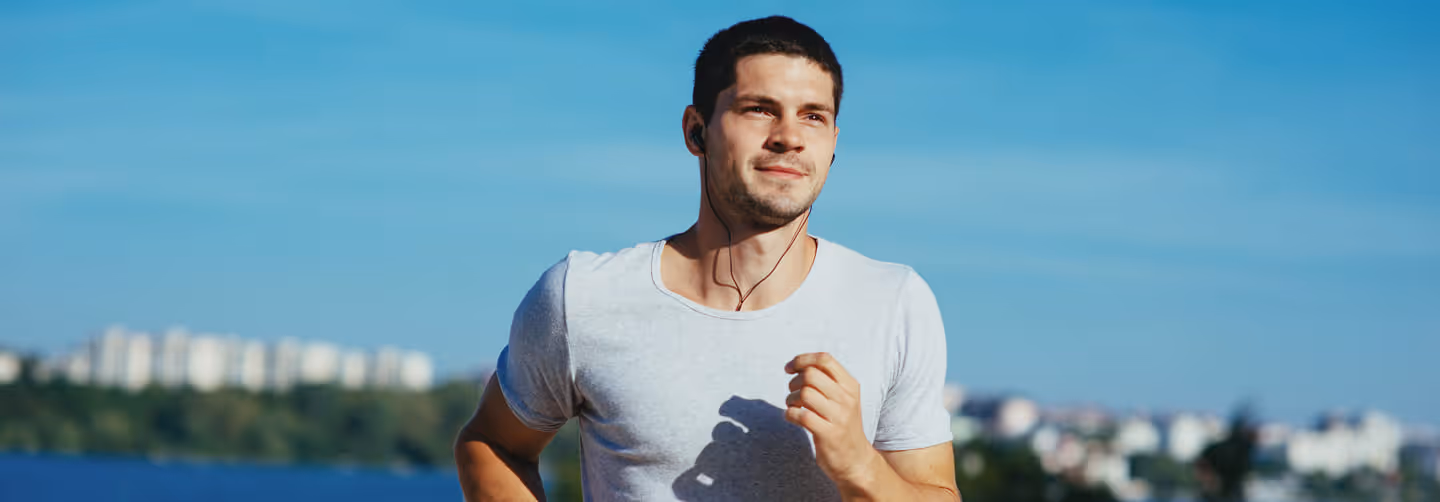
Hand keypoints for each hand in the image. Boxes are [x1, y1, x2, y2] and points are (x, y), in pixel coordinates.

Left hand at [784, 352, 879, 485]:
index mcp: (850, 385)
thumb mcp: (843, 399)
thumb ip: (827, 381)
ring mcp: (839, 417)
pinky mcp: (829, 434)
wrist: (856, 460)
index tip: (790, 368)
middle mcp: (846, 398)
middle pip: (811, 374)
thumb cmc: (843, 425)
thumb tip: (800, 365)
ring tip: (793, 406)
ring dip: (790, 399)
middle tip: (793, 392)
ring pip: (804, 394)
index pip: (824, 359)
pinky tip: (793, 417)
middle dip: (794, 381)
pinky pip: (801, 415)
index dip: (802, 359)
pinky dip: (790, 414)